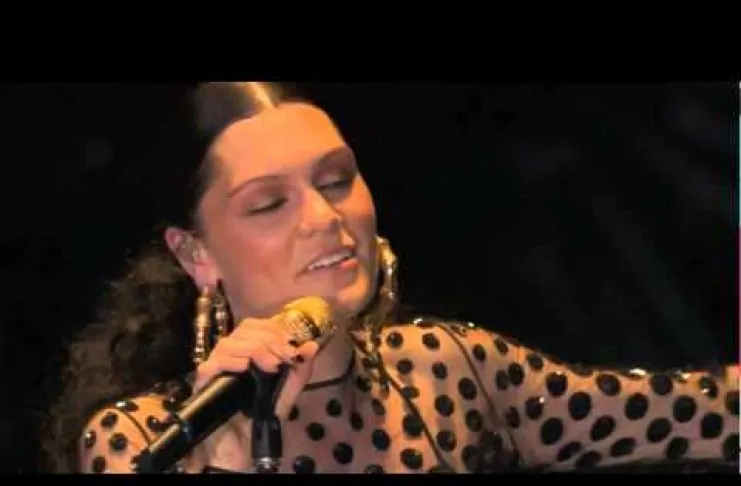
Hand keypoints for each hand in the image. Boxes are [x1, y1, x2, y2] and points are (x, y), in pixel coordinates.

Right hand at [183, 315, 319, 471]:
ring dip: (255, 348)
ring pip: (229, 342)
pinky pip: (212, 364)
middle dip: (270, 338)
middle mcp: (231, 356)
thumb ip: (299, 370)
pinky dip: (232, 361)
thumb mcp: (286, 393)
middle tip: (285, 356)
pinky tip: (245, 368)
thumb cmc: (260, 419)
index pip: (257, 325)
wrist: (240, 447)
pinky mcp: (204, 383)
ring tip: (271, 366)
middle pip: (245, 329)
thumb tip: (312, 345)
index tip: (291, 345)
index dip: (275, 329)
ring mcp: (216, 368)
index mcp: (248, 352)